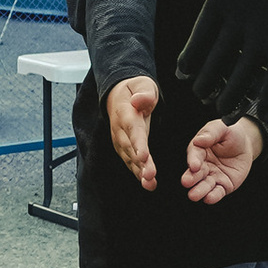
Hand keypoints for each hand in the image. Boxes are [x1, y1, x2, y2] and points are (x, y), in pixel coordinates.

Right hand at [106, 74, 160, 189]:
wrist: (118, 96)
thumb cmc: (134, 90)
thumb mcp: (142, 83)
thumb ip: (144, 92)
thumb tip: (139, 101)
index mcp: (125, 112)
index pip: (132, 129)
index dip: (137, 143)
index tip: (144, 156)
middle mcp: (120, 129)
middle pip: (130, 148)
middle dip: (140, 163)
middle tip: (150, 176)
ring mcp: (120, 139)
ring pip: (129, 158)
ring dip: (139, 172)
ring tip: (150, 184)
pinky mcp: (123, 147)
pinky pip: (130, 161)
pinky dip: (138, 173)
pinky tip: (148, 184)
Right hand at [181, 116, 265, 203]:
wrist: (245, 144)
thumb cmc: (231, 134)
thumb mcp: (222, 128)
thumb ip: (211, 133)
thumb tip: (199, 140)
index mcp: (199, 150)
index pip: (194, 155)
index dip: (193, 160)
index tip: (194, 165)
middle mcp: (203, 165)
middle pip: (196, 173)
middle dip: (191, 178)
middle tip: (187, 182)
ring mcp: (213, 176)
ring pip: (204, 185)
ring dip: (199, 190)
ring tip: (194, 195)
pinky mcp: (223, 185)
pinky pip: (218, 192)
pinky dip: (213, 196)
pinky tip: (209, 198)